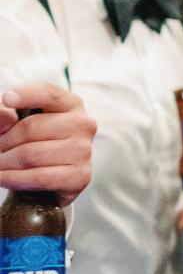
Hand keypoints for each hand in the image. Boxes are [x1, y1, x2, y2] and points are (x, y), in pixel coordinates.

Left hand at [0, 85, 94, 204]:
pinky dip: (13, 179)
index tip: (7, 99)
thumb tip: (4, 115)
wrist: (46, 177)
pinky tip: (2, 178)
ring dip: (5, 163)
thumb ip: (5, 115)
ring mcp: (84, 150)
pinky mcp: (80, 175)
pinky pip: (39, 177)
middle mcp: (83, 124)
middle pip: (30, 128)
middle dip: (4, 141)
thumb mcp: (15, 123)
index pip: (49, 94)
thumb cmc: (30, 142)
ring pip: (31, 155)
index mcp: (70, 104)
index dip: (27, 95)